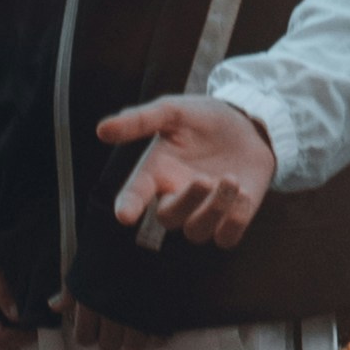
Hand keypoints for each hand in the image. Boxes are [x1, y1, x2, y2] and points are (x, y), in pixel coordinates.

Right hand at [98, 94, 274, 246]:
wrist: (248, 125)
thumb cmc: (204, 119)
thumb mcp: (173, 111)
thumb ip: (140, 120)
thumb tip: (101, 130)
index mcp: (156, 172)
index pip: (134, 194)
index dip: (128, 205)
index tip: (124, 215)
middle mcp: (175, 196)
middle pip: (167, 219)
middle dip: (186, 202)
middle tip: (204, 179)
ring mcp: (202, 212)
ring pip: (197, 232)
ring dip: (215, 210)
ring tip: (231, 179)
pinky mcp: (230, 220)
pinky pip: (227, 238)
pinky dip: (236, 220)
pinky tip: (244, 193)